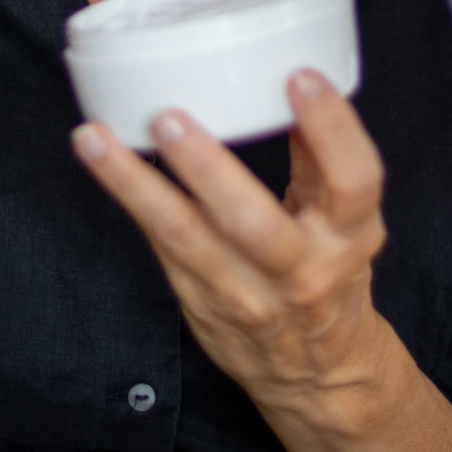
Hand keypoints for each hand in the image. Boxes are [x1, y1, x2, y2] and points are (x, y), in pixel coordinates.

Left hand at [72, 69, 388, 415]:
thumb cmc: (331, 278)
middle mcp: (301, 272)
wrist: (317, 374)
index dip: (332, 128)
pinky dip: (131, 200)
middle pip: (255, 223)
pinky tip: (102, 162)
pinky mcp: (200, 302)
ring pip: (186, 239)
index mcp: (349, 237)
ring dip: (135, 186)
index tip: (301, 76)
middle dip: (208, 170)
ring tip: (97, 140)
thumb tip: (293, 79)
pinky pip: (161, 246)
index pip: (353, 181)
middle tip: (169, 117)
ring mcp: (246, 295)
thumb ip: (323, 157)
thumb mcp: (347, 221)